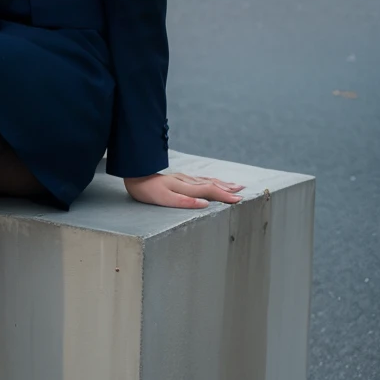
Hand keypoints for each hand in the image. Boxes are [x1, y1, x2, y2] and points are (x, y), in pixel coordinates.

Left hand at [123, 171, 243, 208]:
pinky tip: (214, 181)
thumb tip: (205, 204)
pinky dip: (212, 181)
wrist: (135, 175)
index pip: (210, 191)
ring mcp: (184, 179)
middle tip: (244, 192)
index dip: (225, 196)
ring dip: (223, 184)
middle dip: (228, 189)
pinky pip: (201, 179)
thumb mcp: (164, 199)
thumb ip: (185, 202)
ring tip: (235, 185)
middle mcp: (188, 182)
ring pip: (208, 181)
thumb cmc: (148, 190)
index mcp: (186, 188)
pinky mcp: (180, 178)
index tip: (239, 200)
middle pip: (212, 184)